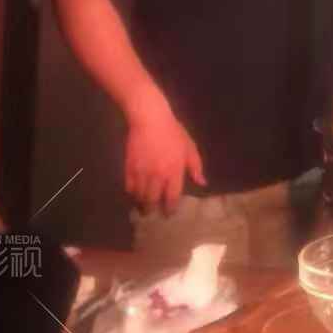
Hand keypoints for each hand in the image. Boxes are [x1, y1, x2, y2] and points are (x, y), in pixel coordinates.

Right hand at [124, 90, 206, 213]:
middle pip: (153, 200)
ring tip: (144, 207)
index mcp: (174, 171)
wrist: (150, 119)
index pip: (172, 197)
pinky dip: (132, 193)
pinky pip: (129, 187)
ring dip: (142, 203)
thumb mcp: (189, 147)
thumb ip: (196, 167)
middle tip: (154, 213)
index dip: (170, 208)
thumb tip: (202, 183)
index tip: (169, 214)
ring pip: (140, 196)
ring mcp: (142, 173)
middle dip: (153, 210)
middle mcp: (158, 176)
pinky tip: (135, 193)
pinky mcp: (129, 168)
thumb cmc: (173, 132)